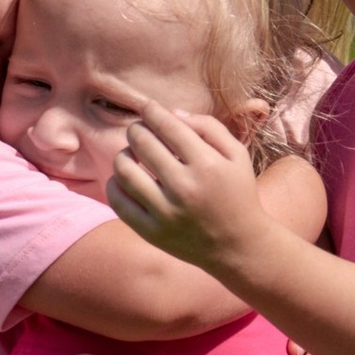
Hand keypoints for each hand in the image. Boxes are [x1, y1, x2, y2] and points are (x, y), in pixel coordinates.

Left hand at [108, 105, 268, 270]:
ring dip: (124, 154)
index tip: (148, 108)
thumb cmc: (238, 194)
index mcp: (207, 165)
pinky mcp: (151, 232)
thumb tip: (171, 113)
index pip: (167, 125)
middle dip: (137, 129)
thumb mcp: (236, 155)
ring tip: (132, 155)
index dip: (152, 111)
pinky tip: (126, 179)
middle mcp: (185, 187)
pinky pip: (118, 200)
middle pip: (142, 142)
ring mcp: (166, 212)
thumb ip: (208, 127)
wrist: (239, 246)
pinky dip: (115, 183)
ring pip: (124, 169)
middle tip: (140, 131)